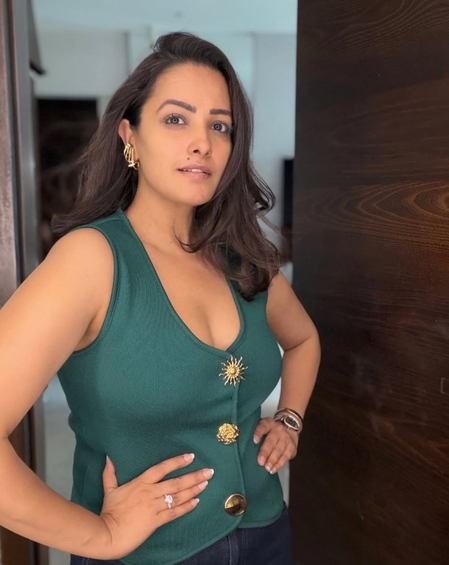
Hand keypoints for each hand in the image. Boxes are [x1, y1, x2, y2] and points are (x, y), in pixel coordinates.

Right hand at [99, 454, 213, 558]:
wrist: (108, 534)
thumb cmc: (109, 511)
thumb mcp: (110, 489)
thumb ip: (110, 473)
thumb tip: (109, 458)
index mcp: (141, 482)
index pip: (162, 468)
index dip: (177, 462)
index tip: (191, 456)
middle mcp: (150, 492)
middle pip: (176, 482)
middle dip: (194, 476)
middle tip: (209, 471)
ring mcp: (155, 507)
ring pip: (178, 496)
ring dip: (194, 489)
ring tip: (206, 483)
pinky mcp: (156, 521)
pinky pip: (175, 513)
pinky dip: (187, 507)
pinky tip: (196, 502)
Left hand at [253, 417, 298, 473]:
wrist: (289, 427)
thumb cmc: (270, 430)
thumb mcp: (263, 427)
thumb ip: (256, 434)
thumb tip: (242, 446)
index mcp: (268, 423)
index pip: (263, 426)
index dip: (258, 433)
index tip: (254, 440)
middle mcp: (278, 429)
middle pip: (271, 441)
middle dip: (265, 452)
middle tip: (260, 461)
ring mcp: (286, 438)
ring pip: (279, 450)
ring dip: (272, 460)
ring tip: (266, 468)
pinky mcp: (292, 447)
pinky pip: (285, 457)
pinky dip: (279, 464)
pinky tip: (273, 469)